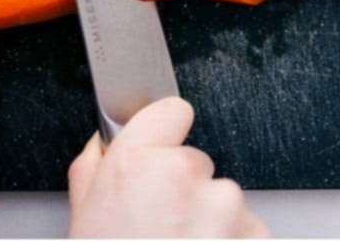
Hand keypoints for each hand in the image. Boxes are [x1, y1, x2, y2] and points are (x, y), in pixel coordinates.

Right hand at [67, 97, 269, 237]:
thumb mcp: (82, 219)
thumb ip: (96, 168)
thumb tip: (106, 140)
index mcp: (139, 164)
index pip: (172, 109)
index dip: (164, 131)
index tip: (160, 152)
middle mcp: (188, 175)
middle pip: (196, 163)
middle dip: (183, 191)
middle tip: (158, 229)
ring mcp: (227, 205)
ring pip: (222, 198)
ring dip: (209, 222)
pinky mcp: (256, 232)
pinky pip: (245, 227)